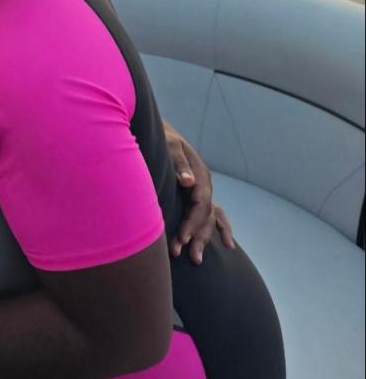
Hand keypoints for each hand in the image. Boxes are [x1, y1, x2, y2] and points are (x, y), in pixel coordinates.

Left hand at [163, 121, 234, 262]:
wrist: (165, 133)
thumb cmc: (164, 139)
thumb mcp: (170, 146)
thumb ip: (179, 164)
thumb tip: (188, 182)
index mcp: (200, 175)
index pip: (200, 204)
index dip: (192, 223)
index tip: (182, 239)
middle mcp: (205, 185)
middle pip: (206, 216)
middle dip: (197, 237)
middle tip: (188, 257)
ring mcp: (204, 191)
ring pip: (209, 219)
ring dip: (203, 238)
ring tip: (196, 260)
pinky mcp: (199, 194)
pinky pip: (215, 215)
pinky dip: (222, 229)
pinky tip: (228, 246)